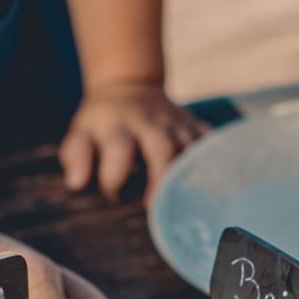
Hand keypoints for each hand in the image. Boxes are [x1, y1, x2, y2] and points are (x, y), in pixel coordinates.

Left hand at [59, 80, 205, 199]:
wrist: (128, 87)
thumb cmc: (101, 124)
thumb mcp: (81, 133)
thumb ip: (76, 155)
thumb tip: (76, 183)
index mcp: (118, 127)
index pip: (118, 152)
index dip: (114, 178)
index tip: (112, 196)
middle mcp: (150, 123)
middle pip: (163, 150)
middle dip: (162, 181)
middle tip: (158, 211)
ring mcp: (176, 123)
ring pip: (191, 148)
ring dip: (192, 177)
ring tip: (191, 206)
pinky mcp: (194, 125)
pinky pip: (211, 142)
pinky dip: (216, 161)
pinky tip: (221, 183)